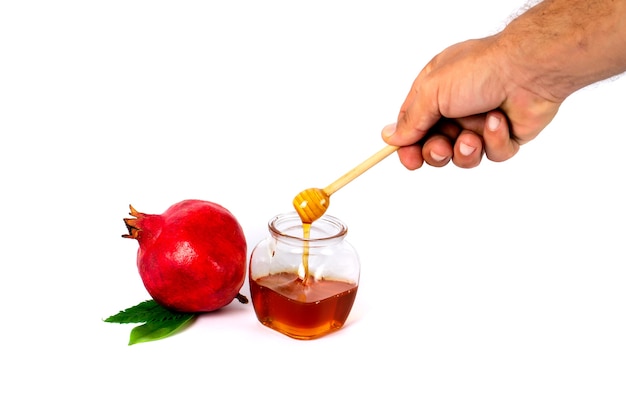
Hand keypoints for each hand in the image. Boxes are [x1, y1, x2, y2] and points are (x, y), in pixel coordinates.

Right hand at [382, 36, 562, 169]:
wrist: (529, 70)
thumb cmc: (480, 70)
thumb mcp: (432, 91)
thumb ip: (411, 119)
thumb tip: (390, 136)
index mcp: (435, 93)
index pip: (412, 126)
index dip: (408, 145)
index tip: (407, 158)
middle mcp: (456, 109)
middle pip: (434, 147)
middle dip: (436, 153)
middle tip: (440, 149)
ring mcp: (481, 123)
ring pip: (462, 156)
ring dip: (465, 150)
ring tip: (473, 137)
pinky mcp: (505, 136)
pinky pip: (492, 154)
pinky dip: (494, 141)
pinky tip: (499, 122)